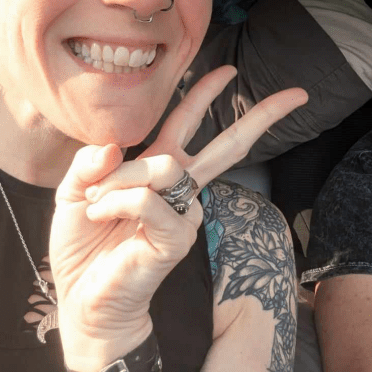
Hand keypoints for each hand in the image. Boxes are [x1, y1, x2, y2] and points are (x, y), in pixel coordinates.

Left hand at [49, 66, 307, 371]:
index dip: (205, 93)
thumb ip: (88, 163)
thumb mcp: (73, 193)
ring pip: (164, 165)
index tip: (230, 70)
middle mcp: (179, 188)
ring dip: (120, 178)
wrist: (84, 301)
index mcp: (158, 169)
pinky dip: (113, 202)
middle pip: (230, 144)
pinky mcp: (179, 237)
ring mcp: (184, 213)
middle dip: (262, 116)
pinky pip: (146, 198)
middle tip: (298, 94)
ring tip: (95, 202)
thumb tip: (112, 144)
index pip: (188, 122)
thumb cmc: (83, 248)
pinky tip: (100, 215)